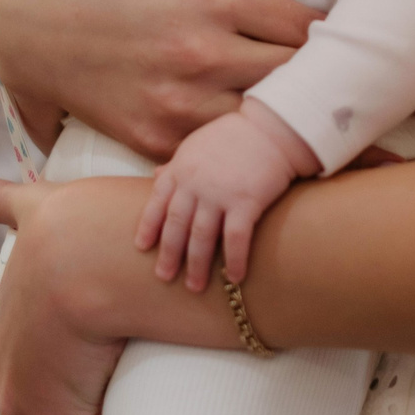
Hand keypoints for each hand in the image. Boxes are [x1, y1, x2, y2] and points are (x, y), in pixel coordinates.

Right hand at [0, 0, 322, 158]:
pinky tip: (242, 127)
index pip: (311, 28)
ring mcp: (176, 103)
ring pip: (263, 124)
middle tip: (326, 69)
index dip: (332, 30)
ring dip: (280, 112)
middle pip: (298, 81)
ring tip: (291, 100)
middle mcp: (201, 55)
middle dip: (316, 74)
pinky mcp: (151, 138)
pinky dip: (235, 143)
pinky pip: (217, 153)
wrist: (15, 15)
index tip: (335, 28)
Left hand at [0, 177, 130, 414]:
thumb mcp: (41, 209)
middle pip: (25, 408)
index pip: (12, 363)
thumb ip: (5, 202)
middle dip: (61, 411)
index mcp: (5, 324)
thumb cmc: (84, 226)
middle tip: (109, 400)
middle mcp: (4, 365)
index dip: (46, 368)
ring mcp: (24, 398)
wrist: (95, 257)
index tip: (80, 365)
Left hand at [137, 101, 315, 290]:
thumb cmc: (236, 135)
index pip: (158, 202)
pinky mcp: (246, 202)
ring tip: (194, 286)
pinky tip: (233, 278)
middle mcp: (195, 184)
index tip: (141, 247)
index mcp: (181, 169)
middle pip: (176, 225)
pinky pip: (235, 238)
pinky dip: (233, 260)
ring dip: (197, 264)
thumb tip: (155, 174)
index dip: (148, 226)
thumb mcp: (196, 144)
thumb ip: (176, 163)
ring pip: (201, 236)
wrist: (272, 127)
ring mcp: (219, 194)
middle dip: (169, 253)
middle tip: (164, 277)